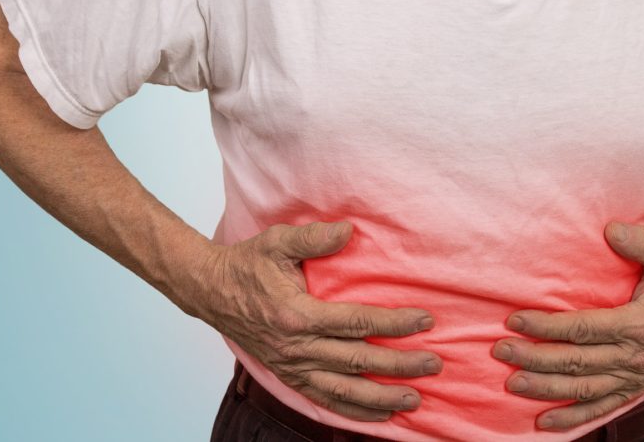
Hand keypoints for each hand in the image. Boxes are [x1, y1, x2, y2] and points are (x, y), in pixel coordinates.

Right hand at [188, 221, 443, 421]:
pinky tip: (379, 415)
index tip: (425, 320)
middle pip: (357, 361)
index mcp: (298, 315)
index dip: (394, 323)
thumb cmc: (247, 265)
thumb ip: (314, 237)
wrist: (210, 291)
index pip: (356, 322)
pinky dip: (353, 412)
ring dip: (381, 398)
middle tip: (433, 364)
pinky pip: (324, 401)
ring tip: (414, 399)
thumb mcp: (278, 242)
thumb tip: (348, 230)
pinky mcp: (288, 376)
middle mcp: (296, 348)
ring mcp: (292, 366)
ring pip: (343, 391)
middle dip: (399, 365)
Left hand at [492, 221, 643, 430]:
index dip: (546, 326)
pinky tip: (545, 422)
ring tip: (513, 384)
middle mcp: (632, 356)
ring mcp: (633, 376)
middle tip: (501, 351)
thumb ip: (642, 243)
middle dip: (534, 358)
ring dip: (545, 388)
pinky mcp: (634, 388)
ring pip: (582, 389)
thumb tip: (611, 230)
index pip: (582, 328)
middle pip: (575, 362)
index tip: (515, 320)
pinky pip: (600, 408)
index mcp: (637, 324)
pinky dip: (573, 418)